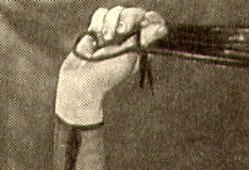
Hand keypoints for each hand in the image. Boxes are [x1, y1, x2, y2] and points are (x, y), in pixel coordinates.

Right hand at [56, 6, 166, 125]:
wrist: (83, 77)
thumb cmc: (109, 72)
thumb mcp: (130, 56)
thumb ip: (145, 40)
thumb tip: (162, 28)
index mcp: (143, 44)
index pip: (153, 23)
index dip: (152, 18)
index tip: (146, 20)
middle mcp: (131, 36)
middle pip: (134, 13)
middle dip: (127, 19)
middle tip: (121, 31)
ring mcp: (115, 31)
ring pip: (117, 11)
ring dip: (110, 23)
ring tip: (105, 39)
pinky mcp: (100, 27)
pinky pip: (102, 13)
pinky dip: (98, 22)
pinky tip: (96, 36)